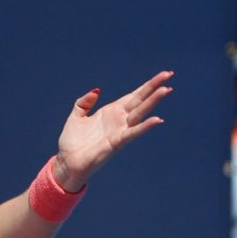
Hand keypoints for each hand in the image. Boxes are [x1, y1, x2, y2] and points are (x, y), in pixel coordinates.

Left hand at [54, 71, 173, 190]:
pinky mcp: (116, 142)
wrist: (67, 162)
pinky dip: (144, 126)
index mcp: (111, 112)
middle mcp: (119, 120)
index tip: (163, 75)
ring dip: (152, 101)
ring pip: (139, 113)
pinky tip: (157, 119)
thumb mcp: (76, 116)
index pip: (133, 96)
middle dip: (154, 87)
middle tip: (169, 74)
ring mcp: (119, 131)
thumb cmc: (72, 142)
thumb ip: (84, 103)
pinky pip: (132, 133)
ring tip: (165, 89)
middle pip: (140, 100)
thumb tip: (97, 91)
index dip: (147, 86)